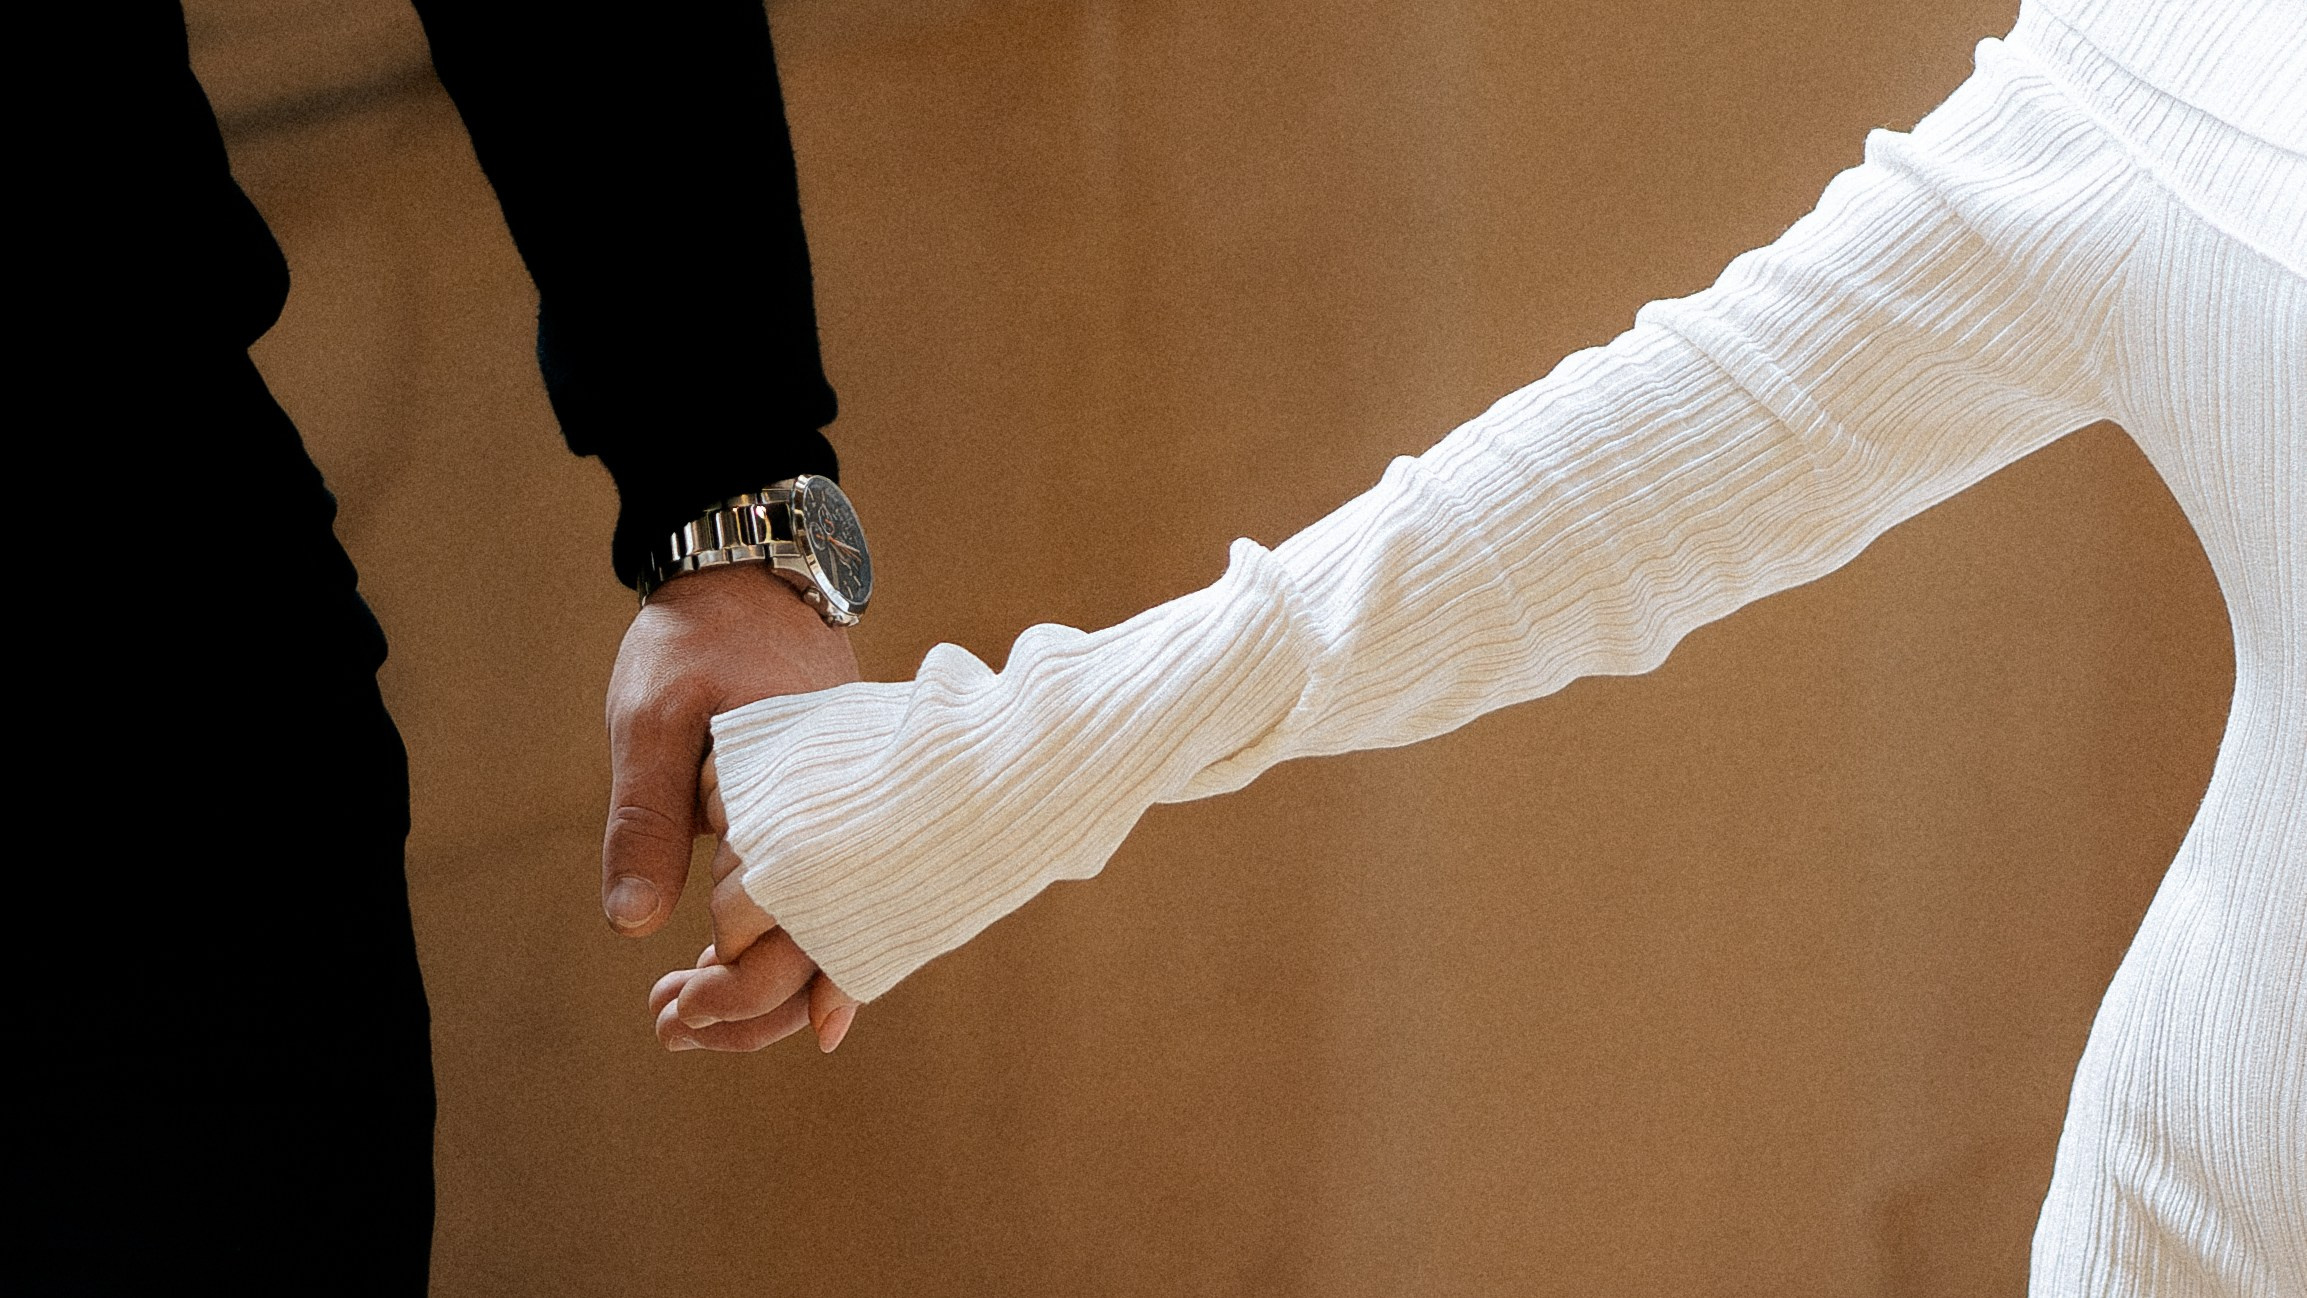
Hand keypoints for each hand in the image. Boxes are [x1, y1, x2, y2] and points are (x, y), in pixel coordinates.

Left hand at [602, 563, 862, 1048]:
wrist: (756, 572)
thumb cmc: (699, 639)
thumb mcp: (651, 719)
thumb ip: (645, 819)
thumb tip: (632, 927)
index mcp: (803, 806)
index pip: (783, 937)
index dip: (729, 995)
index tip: (668, 1015)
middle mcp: (848, 822)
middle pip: (823, 955)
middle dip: (750, 1010)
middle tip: (671, 1025)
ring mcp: (858, 819)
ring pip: (838, 934)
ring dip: (773, 986)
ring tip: (692, 1009)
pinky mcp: (850, 816)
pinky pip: (848, 899)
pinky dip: (813, 947)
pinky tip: (787, 991)